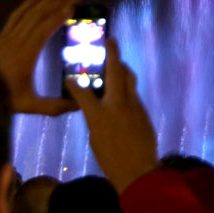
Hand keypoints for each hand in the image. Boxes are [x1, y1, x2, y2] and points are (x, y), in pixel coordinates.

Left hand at [0, 0, 78, 115]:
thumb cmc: (2, 97)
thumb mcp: (28, 105)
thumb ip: (53, 106)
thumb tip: (77, 106)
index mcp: (25, 55)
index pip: (44, 29)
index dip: (59, 17)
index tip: (74, 8)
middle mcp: (16, 41)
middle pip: (38, 16)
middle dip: (58, 3)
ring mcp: (7, 36)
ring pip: (28, 12)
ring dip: (46, 0)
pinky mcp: (2, 36)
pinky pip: (16, 15)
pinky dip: (28, 3)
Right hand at [66, 36, 158, 191]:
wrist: (140, 172)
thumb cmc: (111, 160)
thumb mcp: (95, 138)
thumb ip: (94, 117)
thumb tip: (95, 106)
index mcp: (100, 115)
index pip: (83, 92)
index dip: (74, 83)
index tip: (69, 77)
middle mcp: (118, 105)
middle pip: (116, 72)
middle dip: (113, 53)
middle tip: (111, 40)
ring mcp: (135, 107)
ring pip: (129, 80)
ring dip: (122, 68)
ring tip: (116, 62)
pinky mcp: (144, 112)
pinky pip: (134, 93)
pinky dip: (127, 87)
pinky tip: (122, 90)